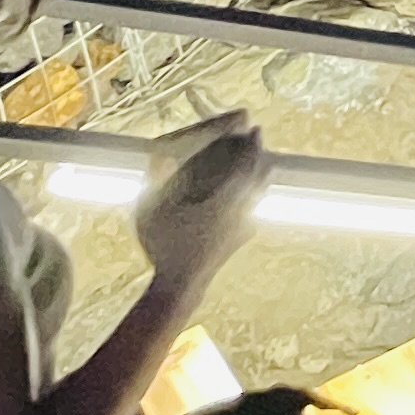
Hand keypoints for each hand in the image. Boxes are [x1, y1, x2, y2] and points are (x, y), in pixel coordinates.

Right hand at [131, 112, 269, 287]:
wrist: (181, 286)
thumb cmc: (163, 246)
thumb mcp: (151, 212)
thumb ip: (155, 182)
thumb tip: (157, 155)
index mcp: (224, 200)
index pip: (249, 164)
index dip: (253, 144)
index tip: (254, 128)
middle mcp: (242, 209)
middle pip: (263, 174)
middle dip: (259, 154)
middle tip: (254, 139)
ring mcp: (246, 224)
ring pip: (262, 190)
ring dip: (259, 172)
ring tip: (251, 160)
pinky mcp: (244, 236)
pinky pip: (257, 205)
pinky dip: (254, 191)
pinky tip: (245, 190)